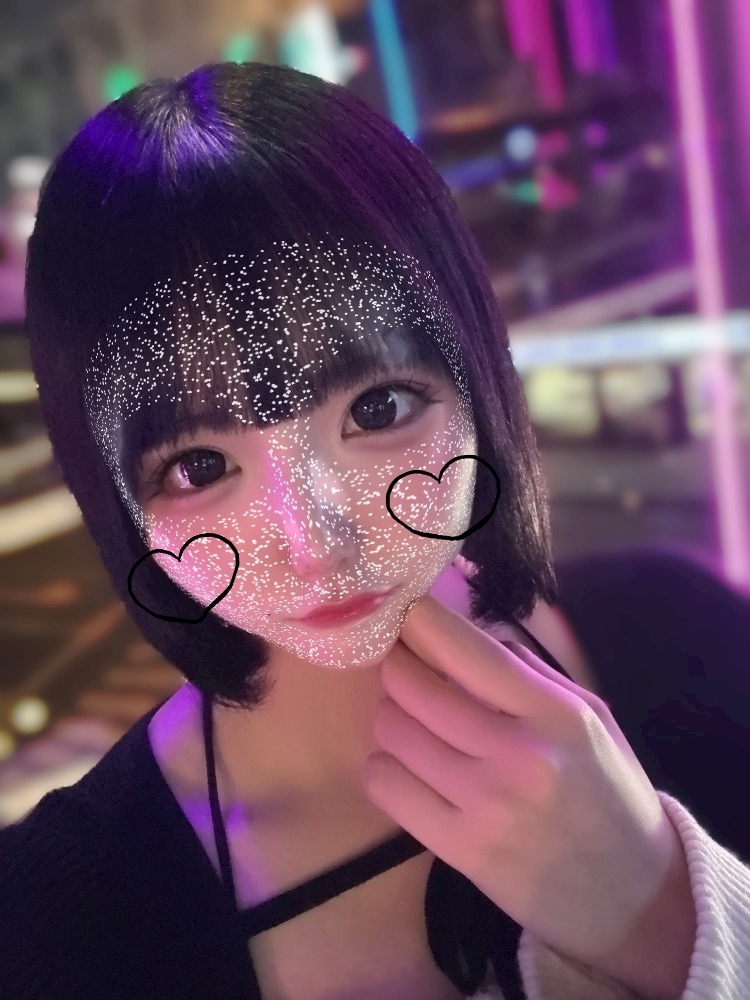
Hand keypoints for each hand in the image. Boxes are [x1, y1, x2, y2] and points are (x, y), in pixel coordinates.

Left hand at [361, 595, 686, 974]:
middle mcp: (517, 754)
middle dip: (397, 667)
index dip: (422, 623)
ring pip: (391, 731)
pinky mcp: (459, 849)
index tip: (404, 611)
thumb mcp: (592, 719)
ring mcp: (484, 804)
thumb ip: (531, 672)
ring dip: (392, 718)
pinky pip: (384, 785)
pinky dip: (384, 768)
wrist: (633, 898)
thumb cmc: (609, 795)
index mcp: (556, 714)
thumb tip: (465, 633)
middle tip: (402, 667)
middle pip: (412, 687)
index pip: (468, 651)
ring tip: (413, 723)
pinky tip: (408, 769)